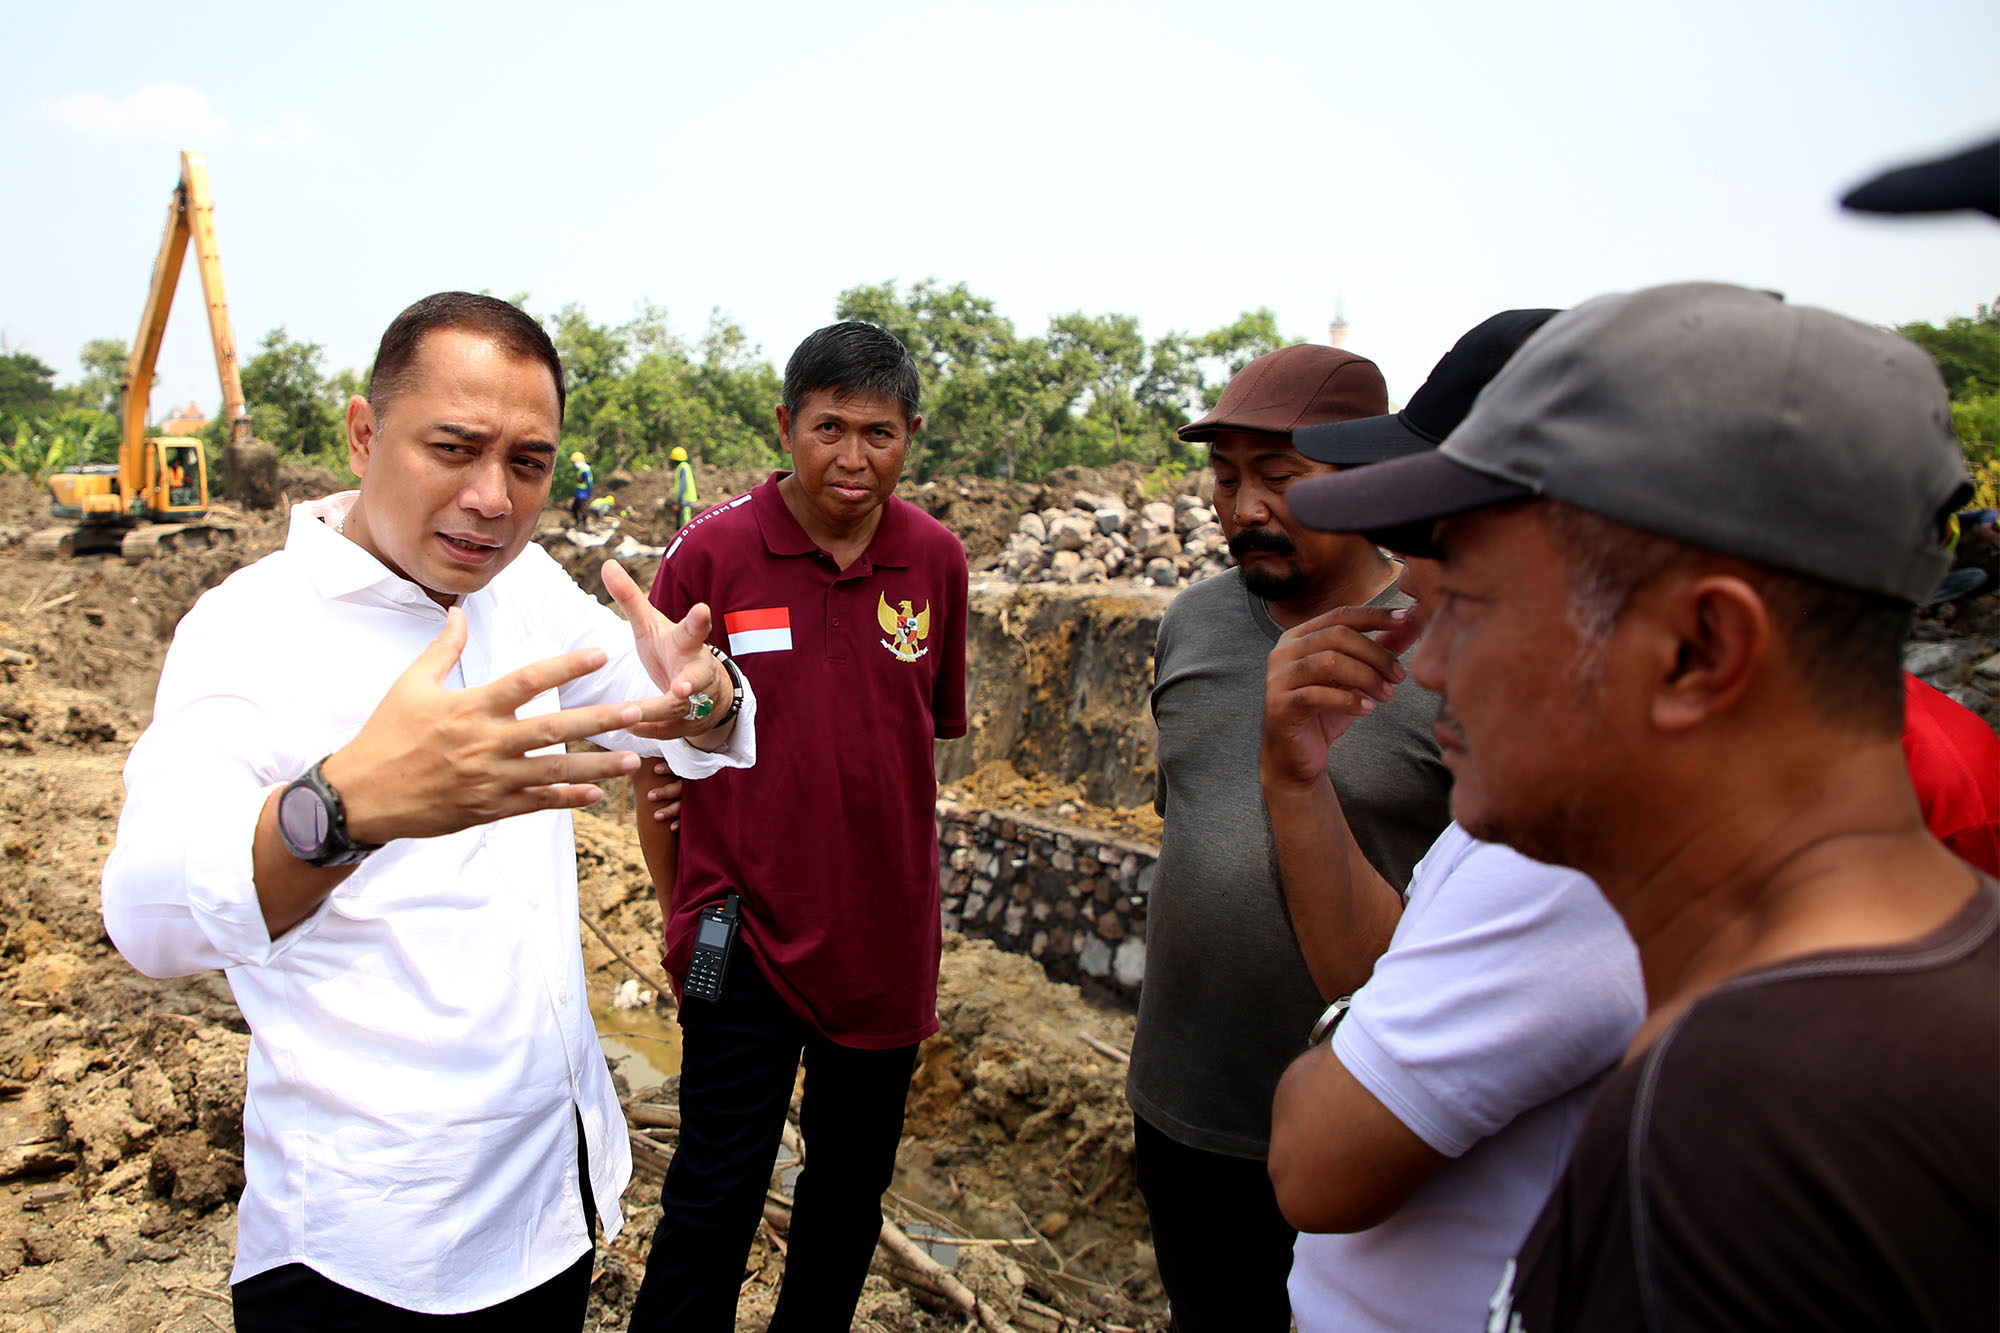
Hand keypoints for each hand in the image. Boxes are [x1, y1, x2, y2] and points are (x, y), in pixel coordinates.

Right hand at [324, 608, 685, 843]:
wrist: (361, 796)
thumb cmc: (386, 735)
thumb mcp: (410, 685)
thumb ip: (443, 649)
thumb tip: (458, 612)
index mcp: (471, 708)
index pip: (527, 680)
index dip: (566, 666)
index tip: (601, 654)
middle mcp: (486, 743)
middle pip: (554, 729)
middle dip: (601, 720)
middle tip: (638, 710)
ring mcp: (490, 780)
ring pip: (555, 772)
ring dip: (598, 767)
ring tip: (634, 761)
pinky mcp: (489, 809)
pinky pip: (537, 805)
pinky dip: (567, 800)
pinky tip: (596, 794)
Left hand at [601, 560, 730, 740]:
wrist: (706, 692)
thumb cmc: (672, 651)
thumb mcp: (651, 625)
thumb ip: (630, 598)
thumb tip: (606, 563)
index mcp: (687, 643)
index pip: (695, 629)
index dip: (699, 621)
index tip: (702, 610)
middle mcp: (696, 672)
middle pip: (697, 677)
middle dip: (691, 683)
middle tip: (681, 688)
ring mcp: (696, 700)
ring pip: (680, 709)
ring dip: (659, 713)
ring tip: (633, 715)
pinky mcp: (688, 724)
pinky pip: (669, 730)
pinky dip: (650, 730)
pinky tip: (630, 728)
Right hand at [1261, 605, 1420, 789]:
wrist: (1295, 756)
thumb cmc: (1324, 712)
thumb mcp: (1356, 678)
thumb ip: (1379, 650)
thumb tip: (1411, 625)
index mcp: (1300, 636)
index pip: (1341, 615)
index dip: (1375, 615)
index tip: (1407, 619)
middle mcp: (1284, 651)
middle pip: (1338, 635)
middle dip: (1376, 654)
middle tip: (1399, 675)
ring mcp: (1279, 678)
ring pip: (1329, 662)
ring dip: (1366, 676)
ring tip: (1387, 695)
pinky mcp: (1280, 706)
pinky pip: (1318, 695)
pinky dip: (1349, 701)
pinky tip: (1367, 709)